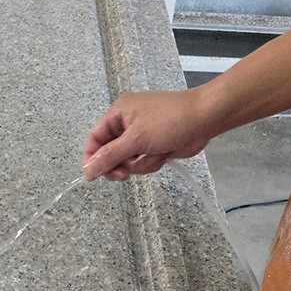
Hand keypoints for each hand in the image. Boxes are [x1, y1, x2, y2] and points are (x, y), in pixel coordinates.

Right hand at [82, 89, 211, 181]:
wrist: (204, 119)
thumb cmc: (169, 121)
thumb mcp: (136, 139)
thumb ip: (109, 156)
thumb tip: (87, 171)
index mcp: (118, 114)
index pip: (94, 139)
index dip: (92, 158)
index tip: (93, 176)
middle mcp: (126, 125)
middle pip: (110, 154)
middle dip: (120, 164)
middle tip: (125, 173)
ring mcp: (140, 137)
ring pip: (128, 163)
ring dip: (141, 164)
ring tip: (155, 153)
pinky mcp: (153, 147)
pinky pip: (143, 164)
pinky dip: (152, 163)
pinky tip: (163, 154)